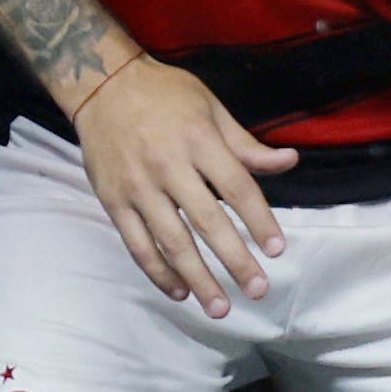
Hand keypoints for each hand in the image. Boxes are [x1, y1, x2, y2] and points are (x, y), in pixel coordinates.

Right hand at [69, 58, 298, 305]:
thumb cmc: (165, 94)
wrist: (101, 84)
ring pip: (171, 241)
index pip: (236, 187)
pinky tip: (180, 291)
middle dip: (235, 260)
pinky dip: (158, 271)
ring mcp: (137, 187)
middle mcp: (168, 165)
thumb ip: (246, 145)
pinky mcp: (112, 201)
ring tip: (220, 307)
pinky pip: (137, 244)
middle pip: (207, 221)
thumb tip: (290, 161)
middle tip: (258, 290)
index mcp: (198, 139)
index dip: (259, 220)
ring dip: (198, 278)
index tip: (278, 250)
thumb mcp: (210, 107)